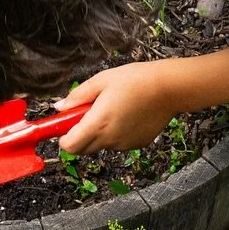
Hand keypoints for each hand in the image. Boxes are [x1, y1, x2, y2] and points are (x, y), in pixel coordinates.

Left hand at [55, 62, 175, 155]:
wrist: (169, 88)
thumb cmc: (135, 80)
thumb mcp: (100, 81)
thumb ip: (77, 97)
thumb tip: (60, 108)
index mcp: (98, 124)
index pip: (69, 147)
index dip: (62, 138)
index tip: (63, 126)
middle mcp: (110, 139)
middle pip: (83, 149)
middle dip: (78, 136)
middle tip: (85, 115)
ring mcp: (124, 144)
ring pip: (101, 145)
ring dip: (98, 134)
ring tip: (111, 109)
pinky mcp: (137, 144)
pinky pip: (118, 143)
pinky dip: (116, 134)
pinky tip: (126, 115)